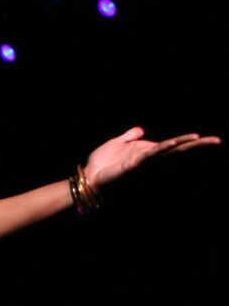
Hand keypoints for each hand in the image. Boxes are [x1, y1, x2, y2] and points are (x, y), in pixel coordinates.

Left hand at [84, 127, 219, 188]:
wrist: (88, 176)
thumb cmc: (101, 163)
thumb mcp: (116, 144)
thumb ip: (129, 136)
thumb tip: (141, 129)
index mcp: (148, 151)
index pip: (174, 145)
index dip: (189, 141)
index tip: (208, 138)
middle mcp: (149, 157)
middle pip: (177, 150)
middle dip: (196, 146)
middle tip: (217, 141)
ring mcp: (143, 162)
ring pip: (167, 151)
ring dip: (182, 145)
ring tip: (198, 138)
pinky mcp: (134, 165)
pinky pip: (150, 155)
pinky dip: (161, 149)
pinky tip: (172, 143)